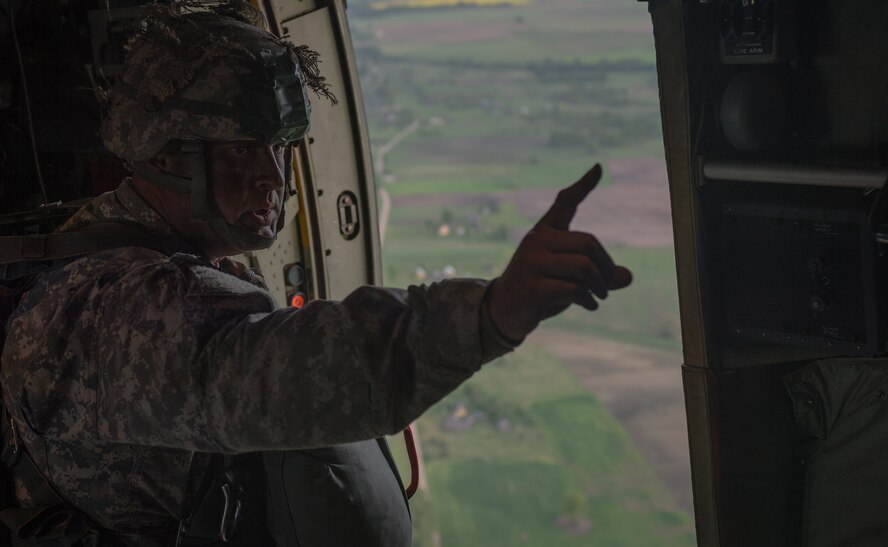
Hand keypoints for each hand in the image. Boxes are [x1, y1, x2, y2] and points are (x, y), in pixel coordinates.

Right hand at [485, 163, 632, 340]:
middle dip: (605, 266)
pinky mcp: (533, 287)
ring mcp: (533, 264)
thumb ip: (598, 274)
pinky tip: (590, 306)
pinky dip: (588, 299)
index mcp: (544, 232)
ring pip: (583, 267)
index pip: (564, 203)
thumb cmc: (539, 288)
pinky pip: (573, 289)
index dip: (582, 186)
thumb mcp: (569, 277)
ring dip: (599, 285)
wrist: (503, 310)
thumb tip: (628, 277)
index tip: (599, 168)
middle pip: (588, 243)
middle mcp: (537, 242)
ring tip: (600, 296)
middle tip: (608, 284)